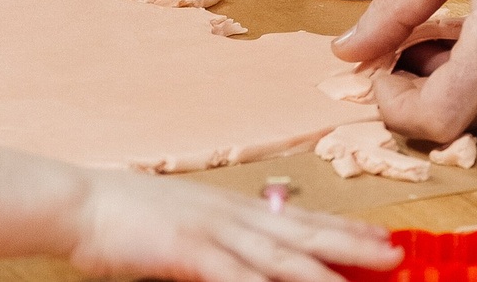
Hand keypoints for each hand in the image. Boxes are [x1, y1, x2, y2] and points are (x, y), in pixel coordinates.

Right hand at [62, 169, 399, 281]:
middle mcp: (232, 215)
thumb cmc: (126, 214)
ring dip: (324, 270)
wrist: (81, 203)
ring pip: (281, 256)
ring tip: (362, 277)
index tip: (382, 238)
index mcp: (232, 207)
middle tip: (395, 255)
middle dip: (353, 245)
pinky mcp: (189, 252)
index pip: (301, 219)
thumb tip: (251, 250)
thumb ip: (221, 235)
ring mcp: (212, 232)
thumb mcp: (185, 221)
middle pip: (304, 233)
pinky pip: (237, 278)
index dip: (344, 229)